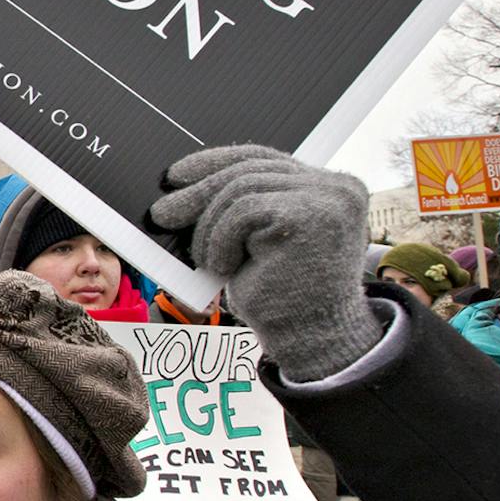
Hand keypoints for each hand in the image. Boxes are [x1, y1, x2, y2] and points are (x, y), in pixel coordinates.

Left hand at [150, 146, 378, 381]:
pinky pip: (241, 210)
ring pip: (240, 189)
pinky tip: (222, 266)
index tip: (176, 176)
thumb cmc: (282, 297)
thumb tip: (184, 186)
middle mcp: (338, 187)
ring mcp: (328, 198)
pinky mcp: (309, 215)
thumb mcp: (259, 240)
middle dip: (199, 191)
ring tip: (206, 259)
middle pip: (249, 169)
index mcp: (332, 188)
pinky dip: (220, 239)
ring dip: (211, 227)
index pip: (264, 159)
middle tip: (161, 213)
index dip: (215, 163)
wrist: (308, 341)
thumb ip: (243, 207)